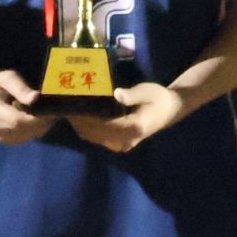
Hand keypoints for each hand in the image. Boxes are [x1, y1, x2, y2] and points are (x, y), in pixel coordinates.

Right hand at [0, 69, 56, 144]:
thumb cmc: (1, 84)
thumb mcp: (9, 78)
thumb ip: (20, 88)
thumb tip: (34, 98)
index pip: (16, 119)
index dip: (35, 117)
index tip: (50, 111)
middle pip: (21, 129)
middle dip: (39, 122)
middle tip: (52, 112)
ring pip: (25, 135)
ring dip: (39, 127)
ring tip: (46, 114)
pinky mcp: (4, 140)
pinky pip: (25, 139)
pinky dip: (35, 131)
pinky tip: (39, 120)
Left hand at [71, 82, 187, 152]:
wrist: (170, 110)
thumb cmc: (158, 98)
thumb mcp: (148, 91)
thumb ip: (132, 95)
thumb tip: (116, 94)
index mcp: (134, 128)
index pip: (104, 125)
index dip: (87, 118)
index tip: (73, 107)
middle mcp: (126, 140)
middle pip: (96, 134)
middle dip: (80, 122)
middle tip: (66, 106)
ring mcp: (122, 144)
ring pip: (95, 138)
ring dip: (82, 126)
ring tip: (70, 110)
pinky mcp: (120, 143)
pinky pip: (99, 138)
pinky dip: (88, 129)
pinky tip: (82, 117)